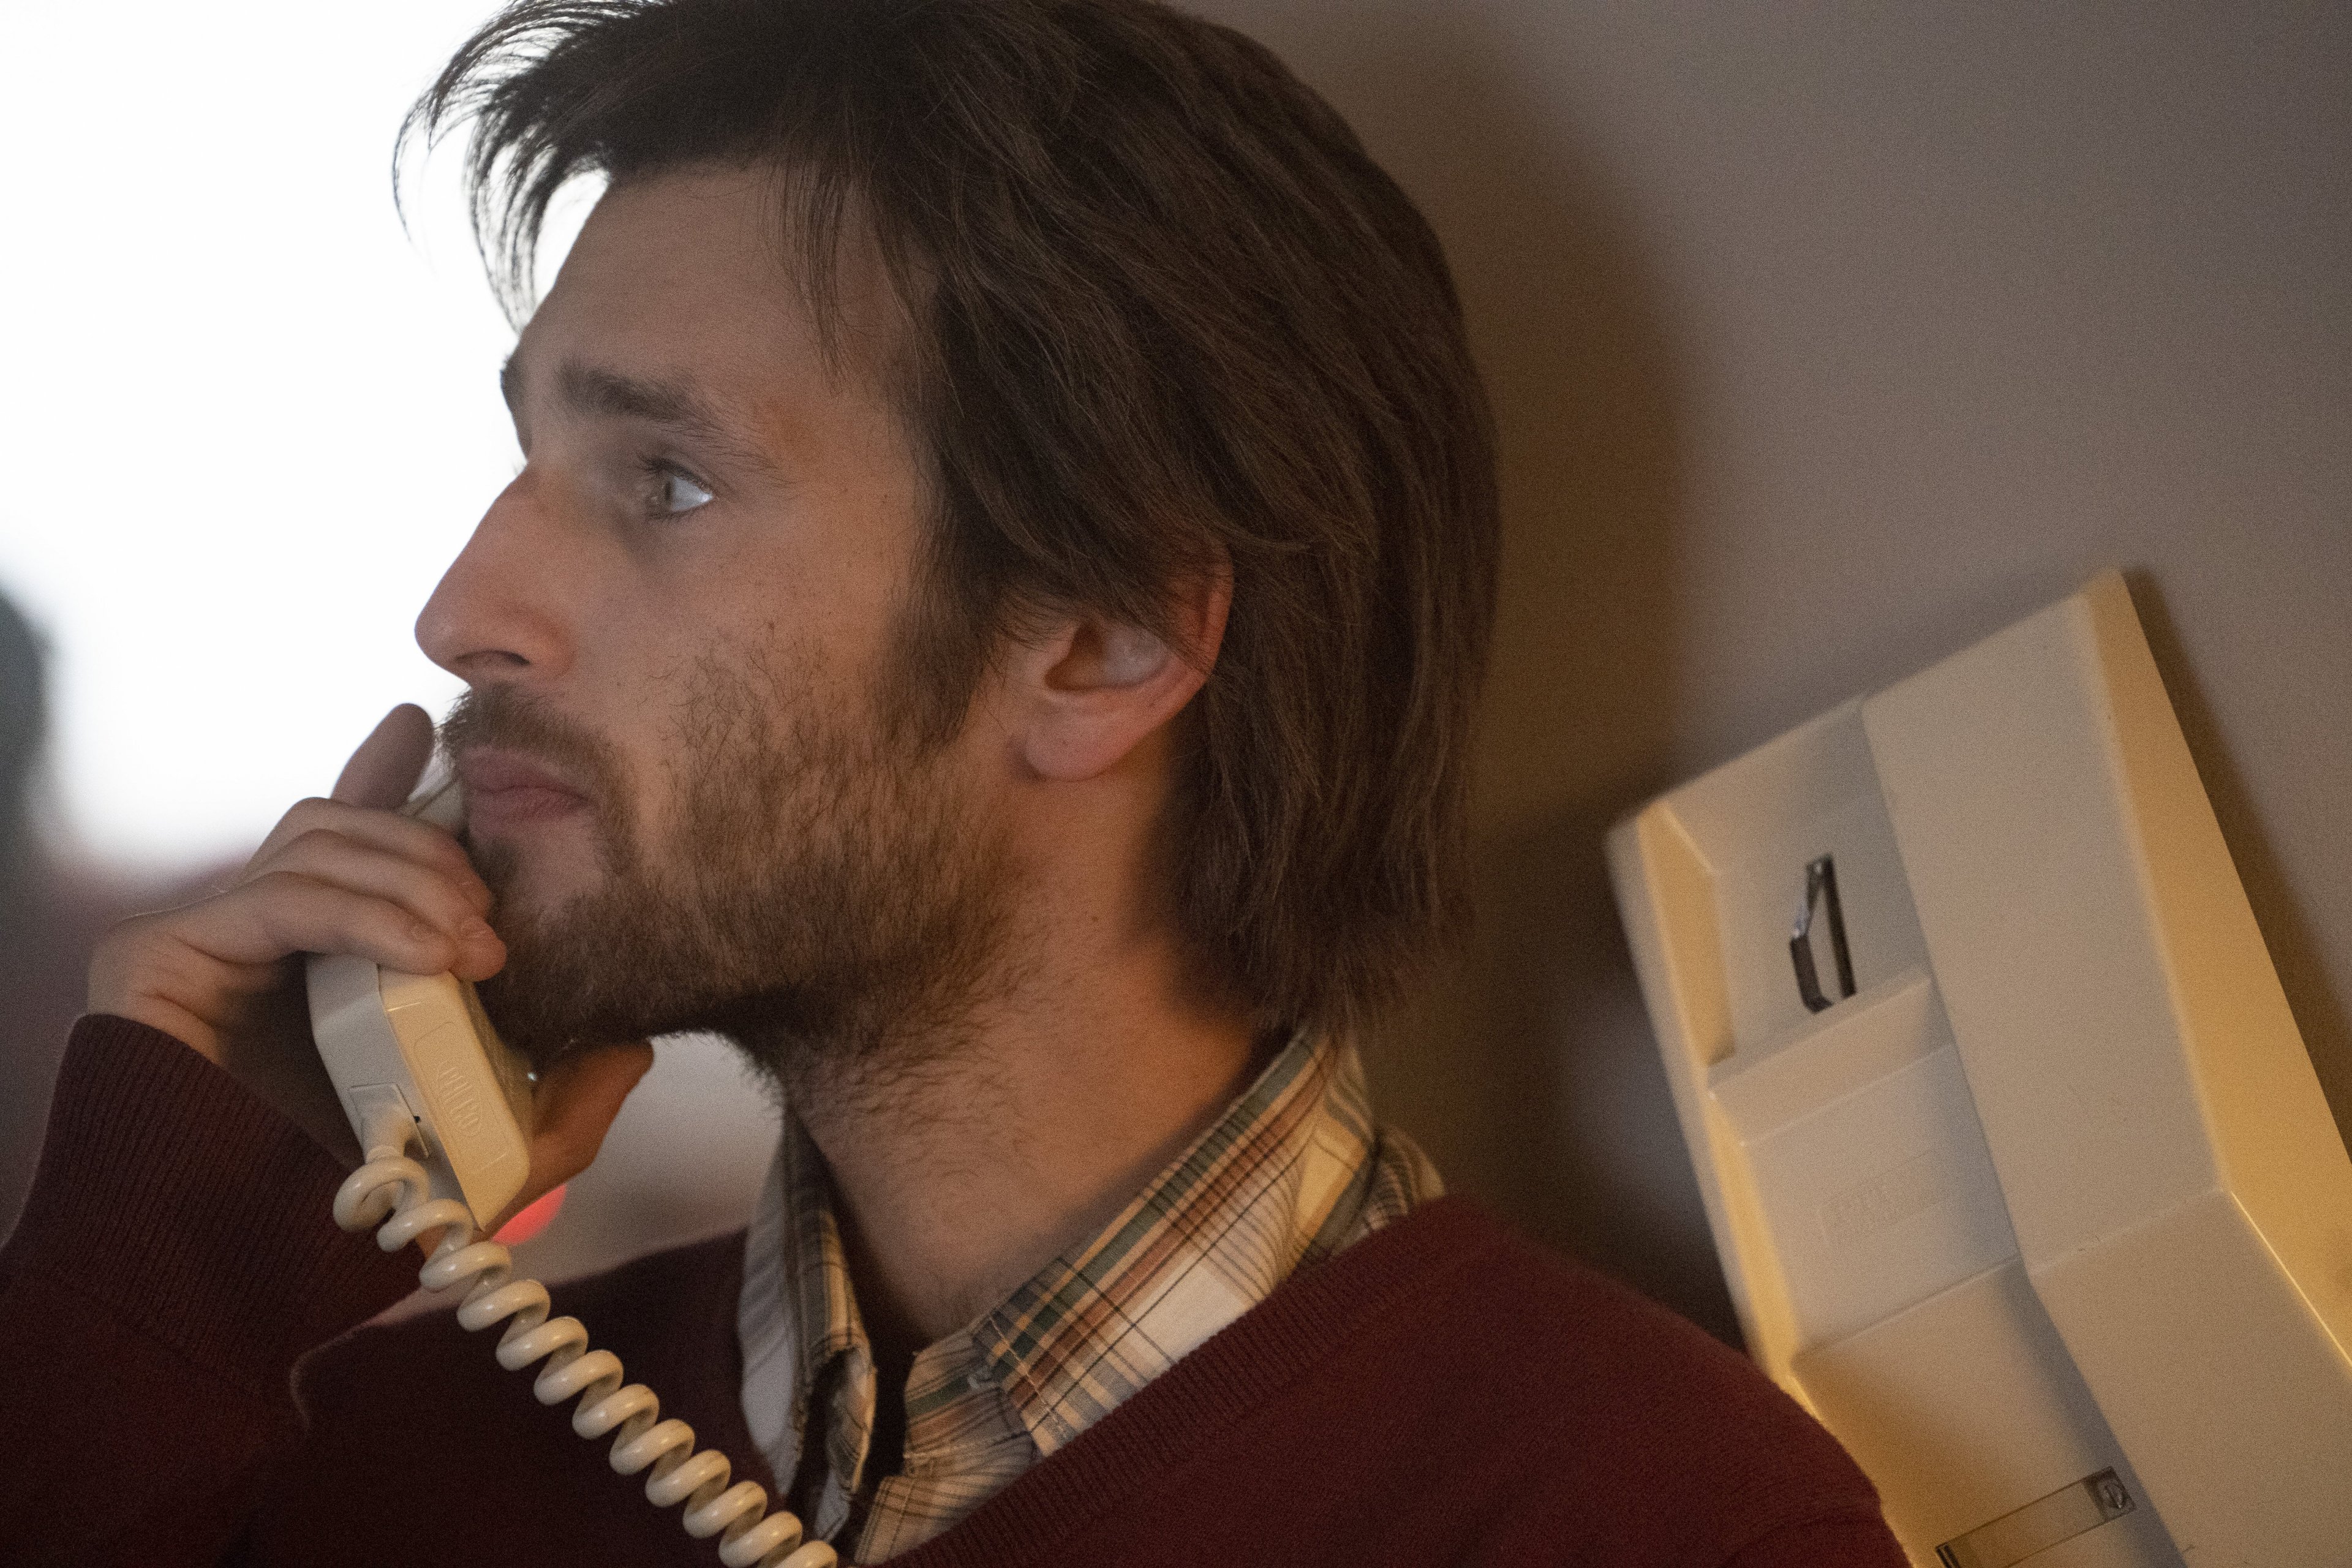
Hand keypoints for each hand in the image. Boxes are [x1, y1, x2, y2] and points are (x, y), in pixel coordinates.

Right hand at [88, 705, 651, 1198]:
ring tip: (475, 950)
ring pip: (319, 841)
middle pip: (348, 826)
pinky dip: (368, 913)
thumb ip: (567, 1100)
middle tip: (497, 920)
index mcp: (316, 957)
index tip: (426, 727)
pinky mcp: (158, 952)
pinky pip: (280, 893)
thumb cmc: (356, 1215)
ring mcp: (202, 937)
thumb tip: (635, 1042)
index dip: (387, 775)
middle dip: (437, 854)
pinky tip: (432, 956)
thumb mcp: (496, 1154)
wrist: (247, 1274)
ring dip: (414, 881)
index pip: (350, 836)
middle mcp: (254, 935)